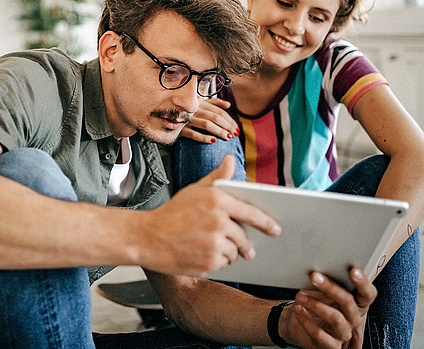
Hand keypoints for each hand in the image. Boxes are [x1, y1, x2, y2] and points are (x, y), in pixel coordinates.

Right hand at [138, 155, 280, 275]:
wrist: (147, 237)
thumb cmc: (171, 213)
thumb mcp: (194, 190)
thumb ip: (217, 177)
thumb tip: (230, 159)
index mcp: (217, 200)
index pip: (251, 212)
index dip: (267, 222)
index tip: (276, 229)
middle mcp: (218, 221)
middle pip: (244, 237)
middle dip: (243, 243)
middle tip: (240, 246)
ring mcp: (214, 243)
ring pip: (235, 252)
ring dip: (229, 253)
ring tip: (211, 246)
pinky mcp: (209, 262)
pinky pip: (224, 264)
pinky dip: (217, 261)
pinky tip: (203, 254)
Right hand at [181, 99, 238, 142]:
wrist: (165, 117)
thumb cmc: (187, 111)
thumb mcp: (200, 104)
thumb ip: (214, 103)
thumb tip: (228, 105)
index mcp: (200, 103)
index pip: (219, 111)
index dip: (229, 120)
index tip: (236, 128)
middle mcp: (194, 110)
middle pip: (215, 117)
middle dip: (227, 126)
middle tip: (235, 134)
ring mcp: (187, 119)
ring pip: (206, 125)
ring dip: (219, 131)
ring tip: (228, 138)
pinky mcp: (181, 129)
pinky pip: (193, 134)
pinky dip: (204, 138)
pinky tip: (213, 141)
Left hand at [283, 268, 376, 348]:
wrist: (299, 324)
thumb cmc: (316, 304)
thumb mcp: (324, 292)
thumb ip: (328, 283)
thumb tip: (319, 271)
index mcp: (357, 304)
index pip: (368, 294)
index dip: (363, 283)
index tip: (353, 271)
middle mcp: (354, 319)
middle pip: (348, 302)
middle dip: (330, 288)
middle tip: (314, 276)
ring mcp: (344, 334)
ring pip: (336, 318)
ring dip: (315, 305)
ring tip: (300, 296)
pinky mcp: (332, 346)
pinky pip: (320, 334)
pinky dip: (306, 321)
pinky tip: (298, 311)